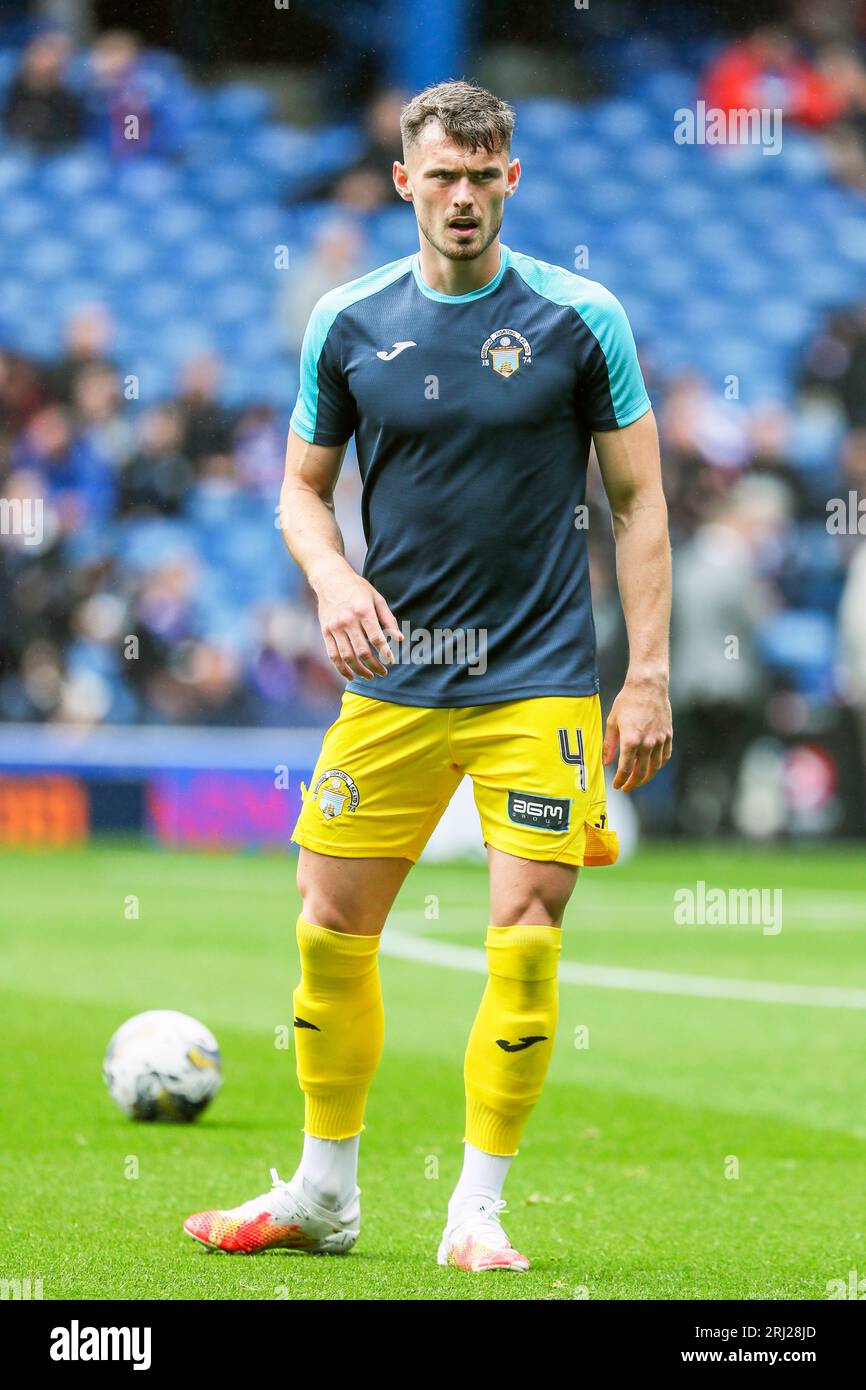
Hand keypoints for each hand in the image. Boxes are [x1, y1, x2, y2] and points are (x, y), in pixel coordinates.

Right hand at [310, 557, 402, 680]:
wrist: (330, 579)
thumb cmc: (357, 588)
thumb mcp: (377, 598)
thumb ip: (388, 619)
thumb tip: (399, 639)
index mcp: (363, 611)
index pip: (376, 638)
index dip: (385, 653)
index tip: (392, 662)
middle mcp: (348, 621)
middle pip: (362, 651)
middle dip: (374, 666)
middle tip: (383, 672)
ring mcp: (335, 627)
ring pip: (347, 657)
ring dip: (359, 670)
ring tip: (370, 676)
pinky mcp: (325, 632)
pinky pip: (333, 655)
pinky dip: (342, 669)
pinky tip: (351, 675)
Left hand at [602, 672, 671, 791]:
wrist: (648, 686)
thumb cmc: (627, 701)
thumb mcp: (612, 722)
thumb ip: (609, 744)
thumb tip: (606, 762)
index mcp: (631, 740)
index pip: (625, 769)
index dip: (620, 780)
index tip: (616, 785)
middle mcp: (647, 743)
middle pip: (641, 773)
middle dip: (633, 783)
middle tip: (626, 787)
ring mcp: (660, 740)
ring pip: (655, 767)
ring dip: (646, 777)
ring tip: (638, 780)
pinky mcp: (668, 735)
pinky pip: (665, 756)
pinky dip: (658, 765)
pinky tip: (652, 767)